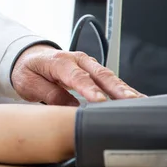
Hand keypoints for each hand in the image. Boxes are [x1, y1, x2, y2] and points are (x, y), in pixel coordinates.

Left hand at [11, 45, 144, 105]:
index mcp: (58, 61)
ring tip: (138, 102)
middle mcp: (76, 60)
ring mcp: (87, 63)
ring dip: (123, 89)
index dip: (90, 89)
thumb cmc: (28, 71)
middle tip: (130, 101)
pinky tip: (133, 99)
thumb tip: (71, 109)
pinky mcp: (93, 70)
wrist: (28, 57)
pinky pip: (109, 79)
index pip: (77, 76)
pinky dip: (121, 89)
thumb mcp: (29, 84)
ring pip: (108, 76)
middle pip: (100, 74)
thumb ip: (50, 95)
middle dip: (116, 88)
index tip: (100, 101)